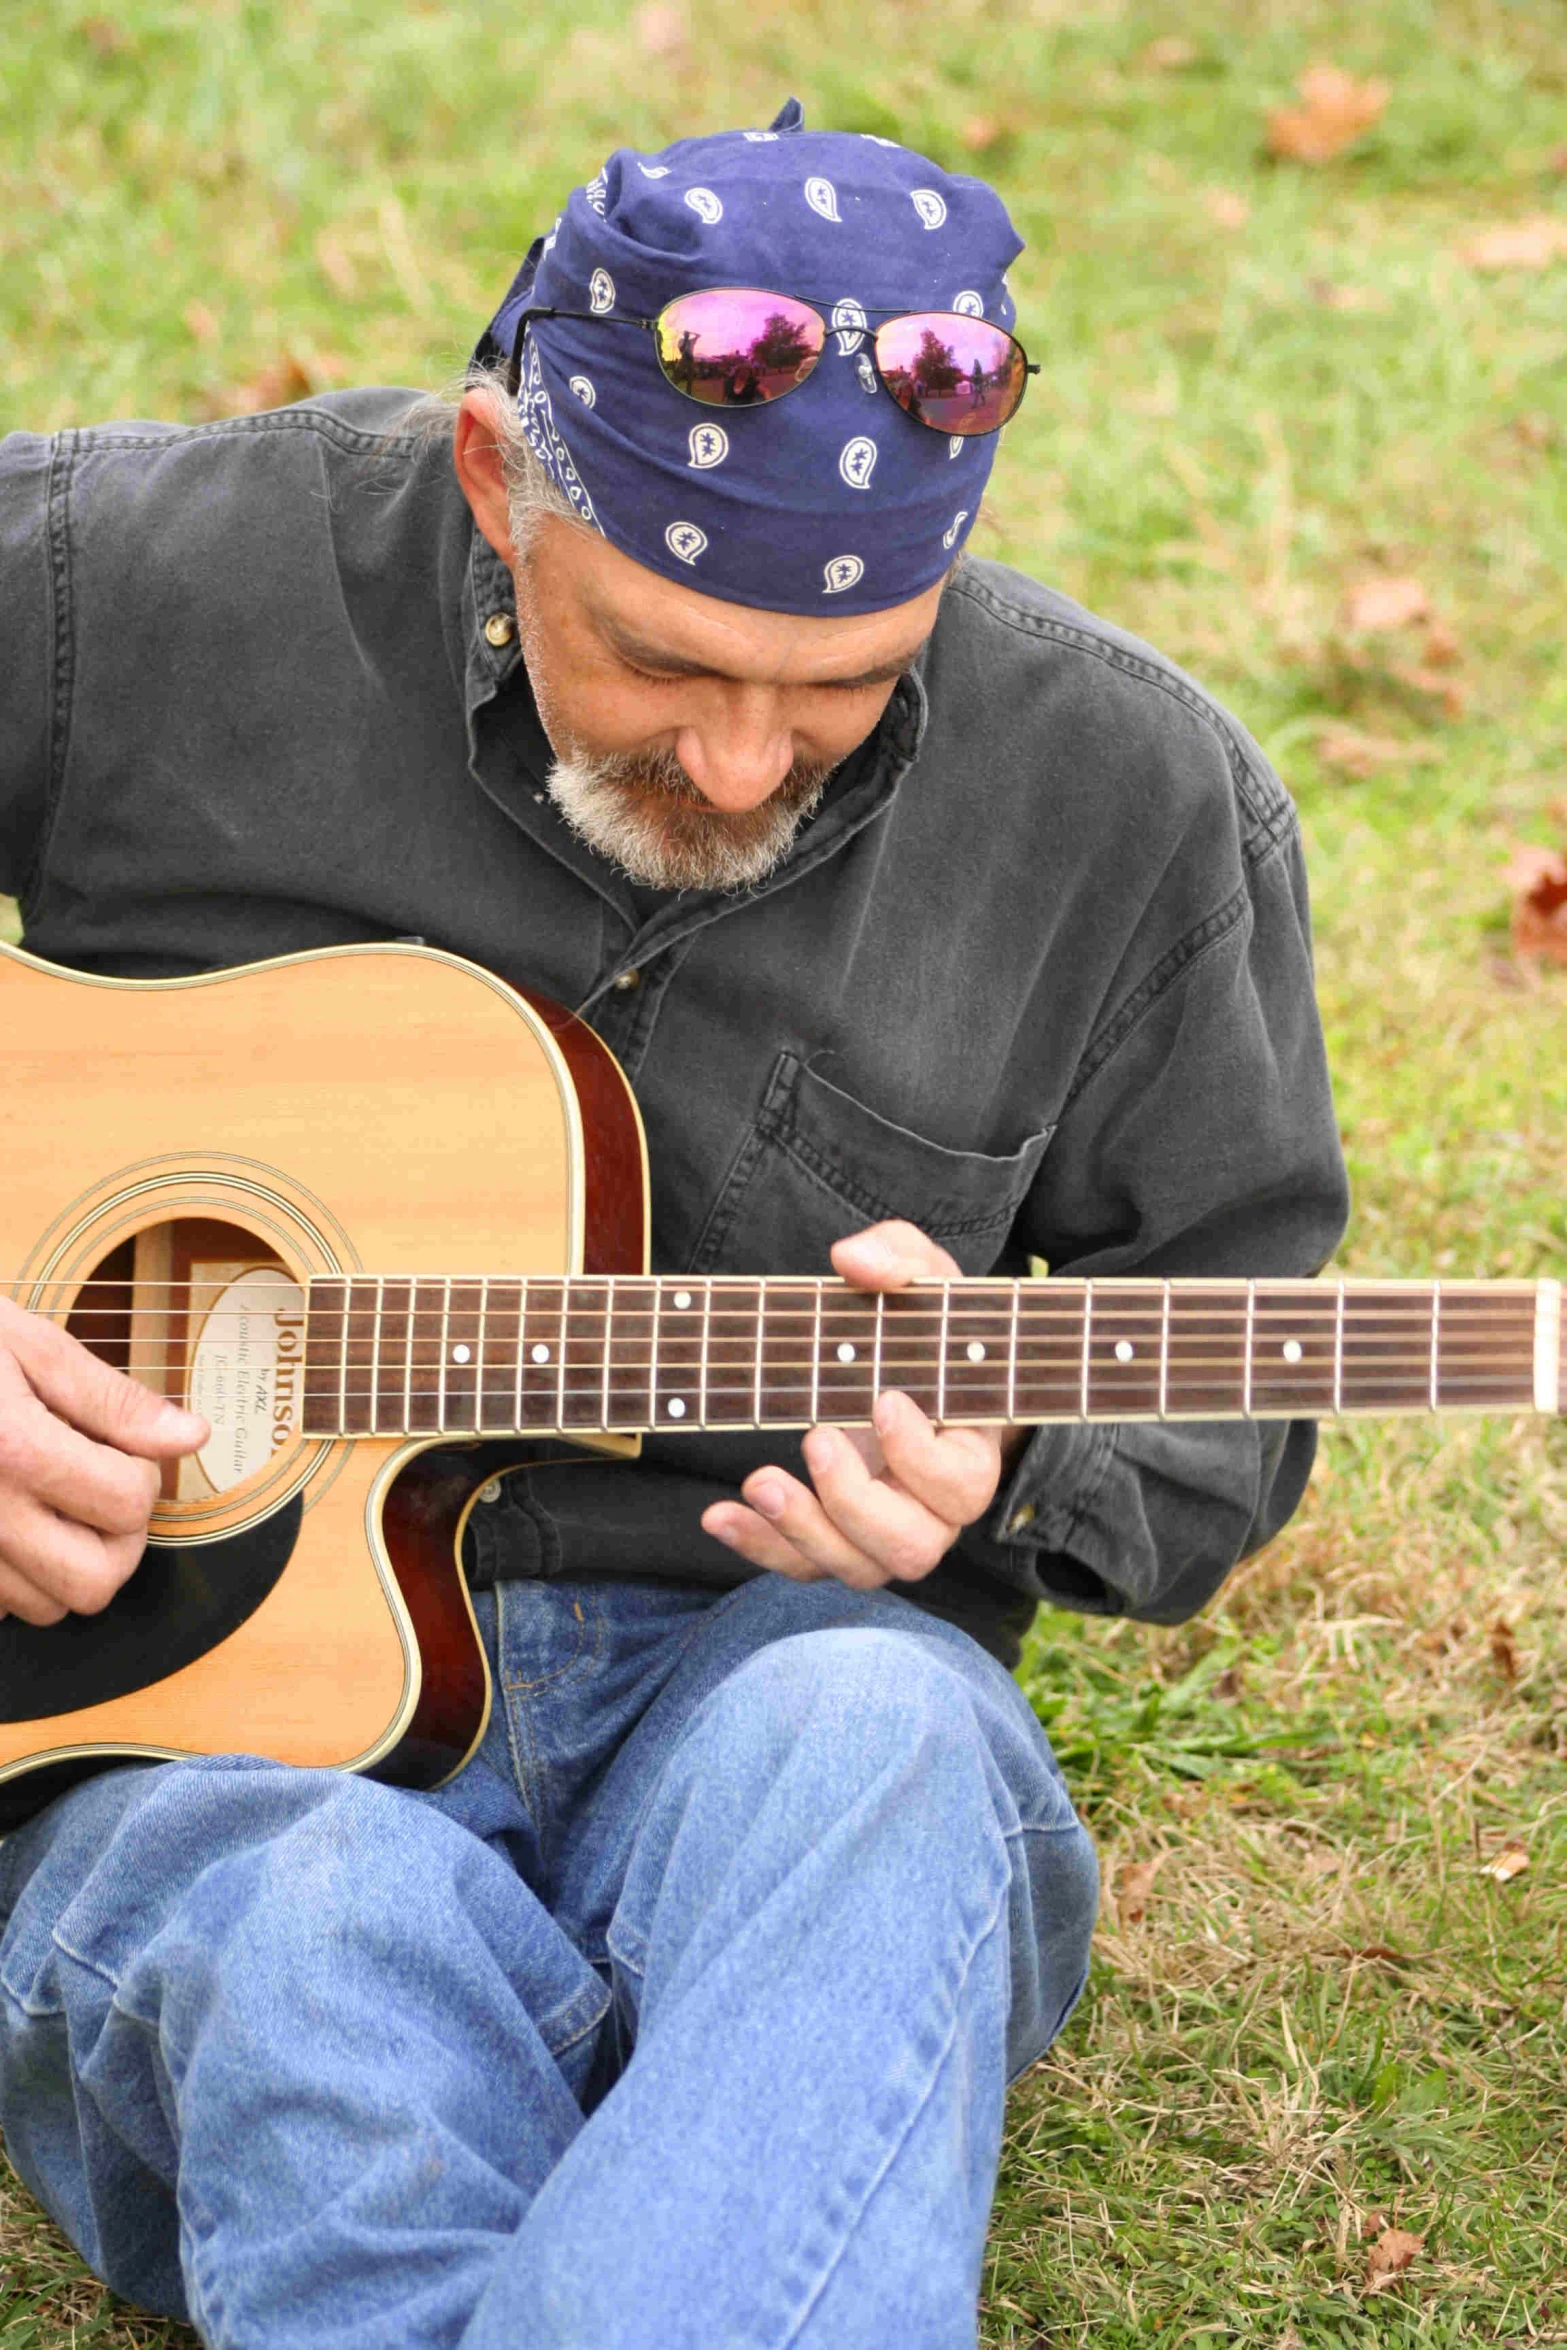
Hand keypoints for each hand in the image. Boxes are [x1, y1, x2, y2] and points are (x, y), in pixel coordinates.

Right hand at [0, 1297, 207, 1626]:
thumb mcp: (26, 1344)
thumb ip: (111, 1400)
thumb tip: (190, 1437)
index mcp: (13, 1449)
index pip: (129, 1504)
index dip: (143, 1473)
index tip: (120, 1447)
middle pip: (96, 1582)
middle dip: (118, 1539)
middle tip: (101, 1488)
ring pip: (47, 1607)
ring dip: (68, 1564)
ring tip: (52, 1503)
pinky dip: (15, 1578)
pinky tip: (9, 1523)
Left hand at [701, 1220, 1029, 1591]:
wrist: (900, 1364)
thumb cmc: (921, 1323)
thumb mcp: (923, 1277)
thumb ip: (901, 1257)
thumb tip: (852, 1258)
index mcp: (968, 1451)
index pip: (963, 1484)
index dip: (923, 1457)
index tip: (881, 1400)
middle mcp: (933, 1508)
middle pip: (912, 1547)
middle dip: (856, 1503)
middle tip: (816, 1437)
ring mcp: (883, 1530)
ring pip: (857, 1567)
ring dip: (803, 1531)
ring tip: (758, 1482)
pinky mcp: (835, 1536)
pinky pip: (802, 1565)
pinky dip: (758, 1546)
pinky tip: (717, 1514)